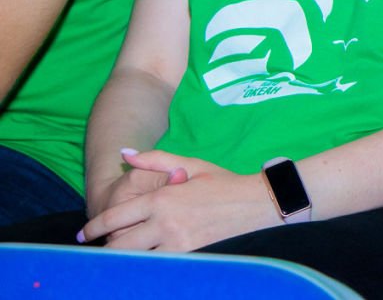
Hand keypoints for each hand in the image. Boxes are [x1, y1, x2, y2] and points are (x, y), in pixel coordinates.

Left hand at [80, 151, 278, 251]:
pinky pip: (157, 267)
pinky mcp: (190, 257)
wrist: (258, 203)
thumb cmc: (223, 182)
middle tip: (100, 248)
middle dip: (105, 248)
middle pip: (119, 245)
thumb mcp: (191, 164)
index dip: (93, 228)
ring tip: (119, 258)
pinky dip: (146, 266)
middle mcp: (165, 223)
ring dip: (124, 259)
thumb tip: (124, 154)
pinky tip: (143, 264)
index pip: (115, 218)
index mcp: (161, 199)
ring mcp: (177, 244)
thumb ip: (155, 159)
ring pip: (135, 260)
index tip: (84, 234)